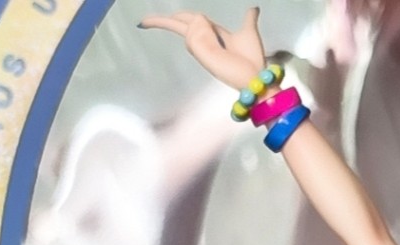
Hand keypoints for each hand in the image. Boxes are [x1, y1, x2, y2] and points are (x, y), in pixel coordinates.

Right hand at [139, 6, 268, 91]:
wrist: (256, 79)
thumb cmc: (253, 61)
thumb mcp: (249, 32)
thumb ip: (248, 19)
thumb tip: (253, 9)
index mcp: (209, 35)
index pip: (185, 22)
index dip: (172, 18)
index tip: (148, 22)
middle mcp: (202, 42)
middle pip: (179, 24)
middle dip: (162, 22)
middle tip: (144, 22)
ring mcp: (200, 49)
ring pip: (191, 23)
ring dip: (206, 27)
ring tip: (223, 45)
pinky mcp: (201, 54)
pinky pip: (196, 31)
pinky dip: (206, 31)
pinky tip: (218, 45)